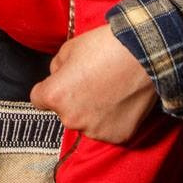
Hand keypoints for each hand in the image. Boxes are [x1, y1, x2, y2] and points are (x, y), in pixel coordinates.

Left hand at [30, 24, 157, 143]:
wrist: (144, 54)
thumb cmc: (106, 47)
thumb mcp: (69, 48)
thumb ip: (57, 67)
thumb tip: (58, 76)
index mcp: (55, 96)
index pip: (38, 99)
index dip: (48, 88)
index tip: (61, 83)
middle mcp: (70, 118)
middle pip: (64, 111)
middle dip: (73, 99)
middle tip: (93, 82)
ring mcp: (94, 130)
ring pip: (86, 122)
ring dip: (92, 111)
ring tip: (110, 91)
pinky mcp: (117, 136)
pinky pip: (108, 129)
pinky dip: (112, 119)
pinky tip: (121, 101)